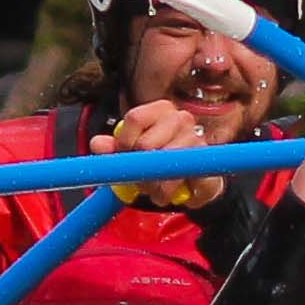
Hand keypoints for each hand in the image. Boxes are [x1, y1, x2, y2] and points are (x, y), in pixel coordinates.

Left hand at [96, 96, 224, 206]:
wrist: (194, 179)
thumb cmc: (162, 159)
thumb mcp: (132, 152)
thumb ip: (112, 148)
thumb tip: (98, 144)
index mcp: (160, 110)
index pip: (135, 117)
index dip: (124, 142)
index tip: (123, 157)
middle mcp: (181, 118)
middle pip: (146, 144)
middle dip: (138, 169)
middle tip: (138, 181)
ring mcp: (197, 138)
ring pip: (163, 164)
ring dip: (153, 185)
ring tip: (152, 191)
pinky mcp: (206, 162)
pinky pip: (179, 178)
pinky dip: (168, 191)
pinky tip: (166, 194)